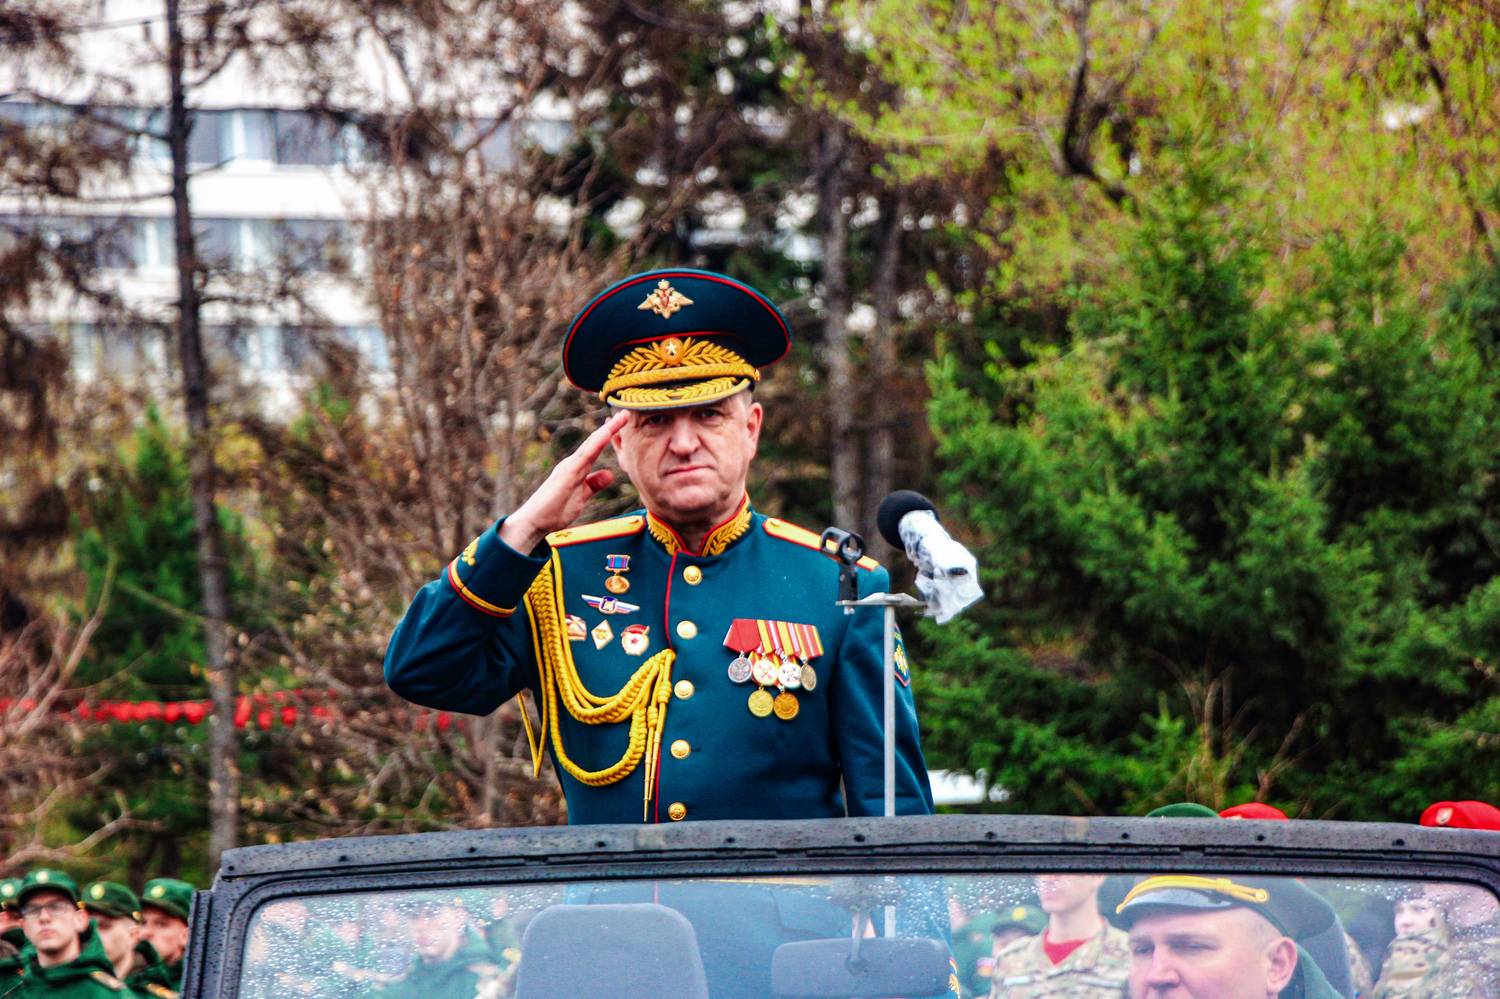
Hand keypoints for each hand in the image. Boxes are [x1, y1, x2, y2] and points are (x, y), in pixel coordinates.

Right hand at [500, 410, 630, 551]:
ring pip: (592, 444)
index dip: (610, 436)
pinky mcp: (568, 472)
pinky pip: (585, 455)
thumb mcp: (582, 496)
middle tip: (627, 413)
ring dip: (607, 430)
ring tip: (621, 418)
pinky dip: (596, 444)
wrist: (535, 521)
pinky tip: (606, 435)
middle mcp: (574, 463)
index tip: (624, 425)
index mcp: (578, 468)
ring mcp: (570, 466)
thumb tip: (609, 474)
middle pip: (596, 441)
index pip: (597, 449)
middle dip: (612, 427)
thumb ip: (594, 484)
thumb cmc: (555, 510)